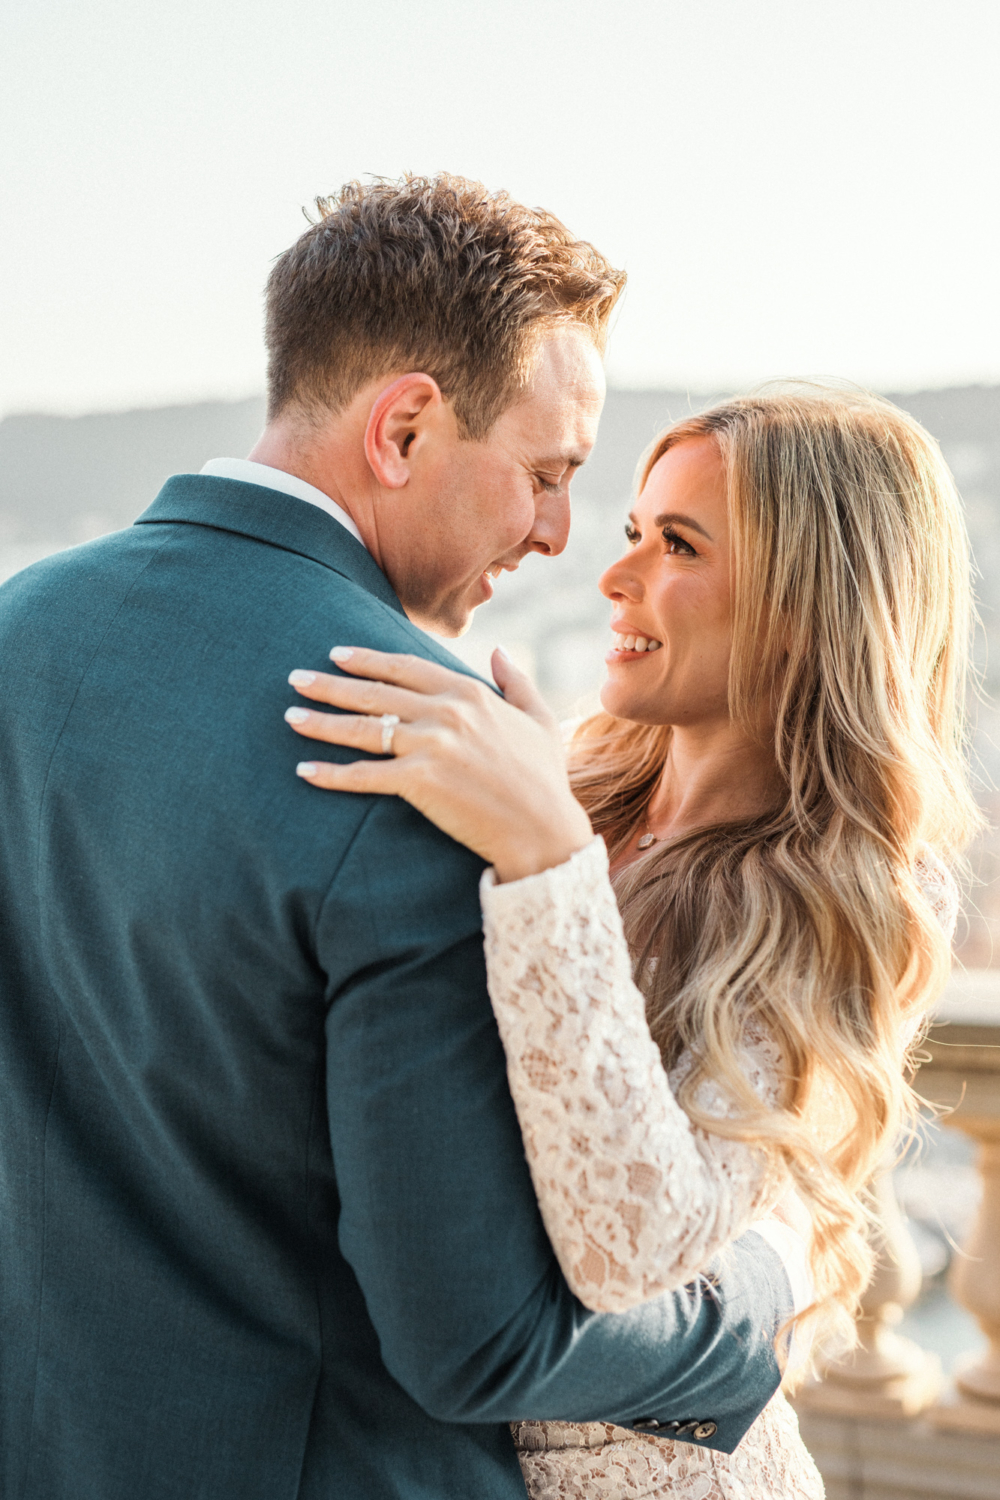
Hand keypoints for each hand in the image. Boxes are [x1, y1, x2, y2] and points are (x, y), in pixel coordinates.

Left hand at [284, 646, 593, 882]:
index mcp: (470, 692)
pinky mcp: (420, 782)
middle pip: (374, 692)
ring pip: (363, 728)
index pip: (405, 667)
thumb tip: (498, 651)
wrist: (544, 830)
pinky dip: (332, 773)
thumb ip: (516, 682)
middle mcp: (446, 712)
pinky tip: (305, 770)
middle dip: (330, 684)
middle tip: (294, 678)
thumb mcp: (538, 720)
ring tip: (290, 716)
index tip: (337, 653)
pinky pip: (365, 774)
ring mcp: (432, 745)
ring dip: (321, 722)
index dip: (367, 659)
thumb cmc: (544, 780)